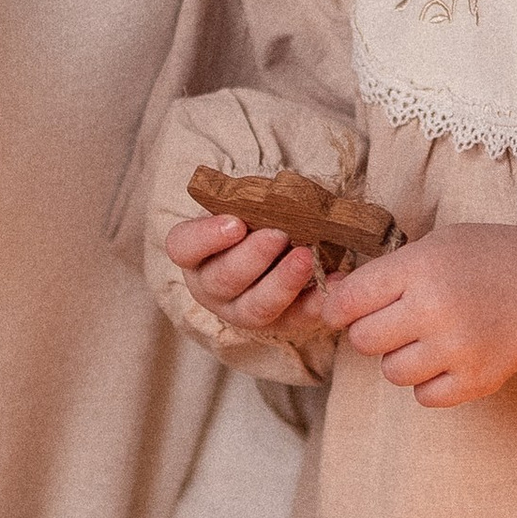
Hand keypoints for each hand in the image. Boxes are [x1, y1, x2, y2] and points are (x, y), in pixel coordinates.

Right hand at [165, 210, 331, 343]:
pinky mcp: (277, 323)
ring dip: (282, 283)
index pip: (183, 247)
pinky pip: (294, 320)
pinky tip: (332, 282)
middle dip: (253, 257)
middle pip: (222, 280)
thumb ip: (253, 200)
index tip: (235, 223)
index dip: (206, 237)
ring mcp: (240, 310)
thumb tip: (281, 194)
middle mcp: (211, 286)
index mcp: (195, 253)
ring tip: (306, 257)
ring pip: (254, 308)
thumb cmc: (254, 216)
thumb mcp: (245, 203)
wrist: (274, 243)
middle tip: (279, 235)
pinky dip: (315, 303)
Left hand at [319, 224, 516, 406]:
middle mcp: (433, 311)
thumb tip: (334, 299)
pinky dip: (430, 381)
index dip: (338, 306)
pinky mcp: (475, 381)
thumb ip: (388, 273)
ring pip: (392, 372)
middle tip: (395, 320)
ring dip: (402, 357)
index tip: (343, 309)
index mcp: (420, 269)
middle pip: (364, 341)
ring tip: (428, 337)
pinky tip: (448, 357)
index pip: (349, 299)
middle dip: (372, 331)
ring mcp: (455, 350)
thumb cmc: (487, 257)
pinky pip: (424, 396)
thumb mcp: (435, 245)